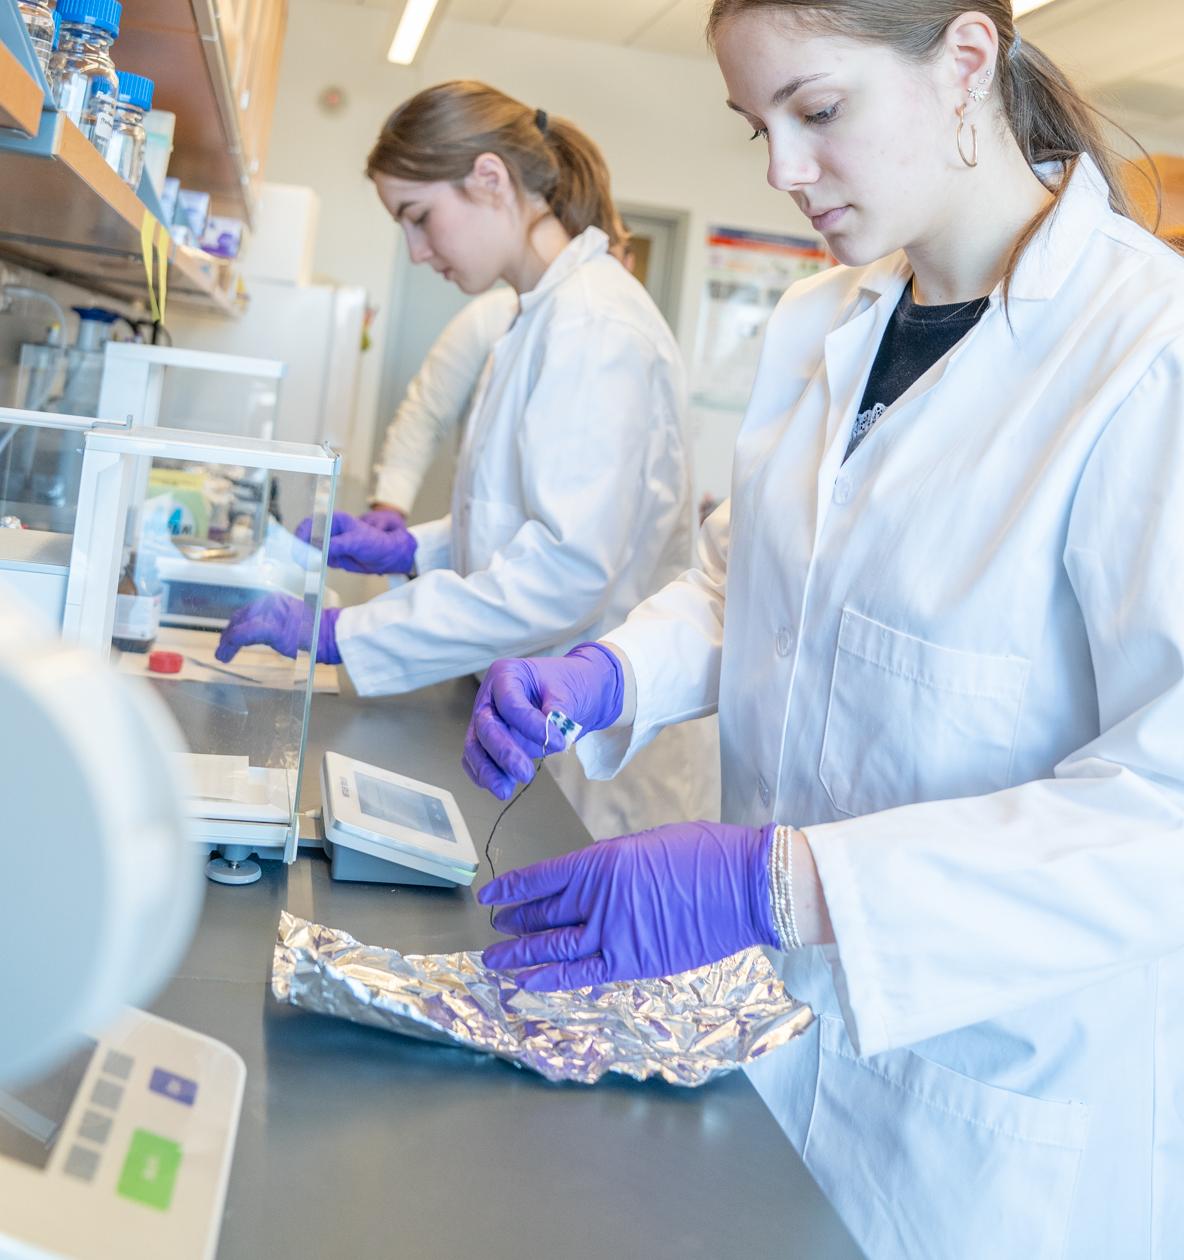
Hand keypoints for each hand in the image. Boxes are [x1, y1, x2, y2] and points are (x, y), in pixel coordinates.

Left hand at [216, 593, 341, 664]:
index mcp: (275, 599)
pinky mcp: (266, 627)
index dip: (236, 624)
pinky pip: (241, 636)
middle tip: (223, 648)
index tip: (230, 637)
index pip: (248, 610)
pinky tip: (225, 655)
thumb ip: (275, 623)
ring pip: (238, 626)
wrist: (328, 635)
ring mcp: (267, 614)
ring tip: (222, 654)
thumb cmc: (316, 632)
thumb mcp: (292, 621)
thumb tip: (260, 633)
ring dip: (227, 642)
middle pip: (240, 617)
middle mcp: (268, 602)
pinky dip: (230, 646)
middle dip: (229, 633)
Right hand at [295, 511, 416, 574]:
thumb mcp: (353, 542)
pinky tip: (328, 565)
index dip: (302, 534)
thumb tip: (316, 549)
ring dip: (311, 559)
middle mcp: (328, 532)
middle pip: (306, 538)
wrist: (386, 557)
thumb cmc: (374, 542)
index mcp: (333, 521)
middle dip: (303, 549)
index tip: (300, 547)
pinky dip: (319, 565)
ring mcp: (329, 545)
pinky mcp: (331, 556)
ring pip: (311, 552)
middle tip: (305, 560)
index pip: (310, 524)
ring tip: (321, 564)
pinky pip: (319, 561)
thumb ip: (334, 545)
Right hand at [462, 643, 622, 800]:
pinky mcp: (490, 738)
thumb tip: (552, 732)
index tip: (558, 742)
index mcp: (506, 674)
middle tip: (525, 773)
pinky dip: (483, 773)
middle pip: (486, 726)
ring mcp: (488, 718)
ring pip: (475, 745)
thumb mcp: (567, 691)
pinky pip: (477, 756)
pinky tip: (498, 785)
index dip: (531, 725)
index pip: (510, 703)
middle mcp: (490, 696)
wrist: (572, 692)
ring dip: (488, 770)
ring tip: (504, 790)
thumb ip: (558, 711)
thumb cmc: (567, 684)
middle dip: (504, 753)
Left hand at [479, 820, 778, 989]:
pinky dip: (549, 979)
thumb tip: (593, 884)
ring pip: (552, 946)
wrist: (745, 885)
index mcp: (601, 861)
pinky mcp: (632, 962)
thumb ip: (612, 866)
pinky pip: (579, 974)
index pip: (542, 877)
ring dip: (520, 952)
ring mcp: (613, 933)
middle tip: (499, 926)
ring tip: (496, 957)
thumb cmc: (705, 854)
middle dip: (516, 920)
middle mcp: (598, 898)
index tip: (492, 895)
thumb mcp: (647, 844)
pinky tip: (525, 982)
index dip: (512, 887)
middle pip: (543, 913)